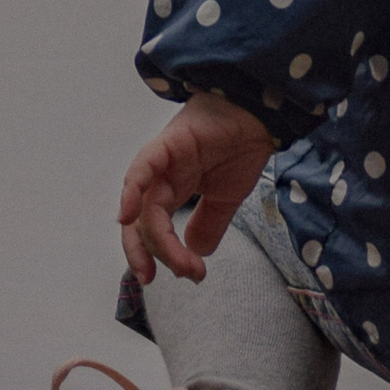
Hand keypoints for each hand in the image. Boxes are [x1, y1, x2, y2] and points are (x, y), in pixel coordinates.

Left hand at [118, 93, 275, 283]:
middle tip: (183, 275)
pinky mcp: (165, 145)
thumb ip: (209, 224)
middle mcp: (160, 178)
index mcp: (171, 189)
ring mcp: (160, 162)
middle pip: (141, 224)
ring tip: (180, 264)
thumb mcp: (227, 197)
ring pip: (144, 209)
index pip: (151, 229)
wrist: (260, 114)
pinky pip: (141, 170)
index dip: (163, 255)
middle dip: (154, 254)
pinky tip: (128, 216)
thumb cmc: (243, 146)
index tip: (190, 275)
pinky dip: (131, 191)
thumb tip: (194, 253)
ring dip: (157, 240)